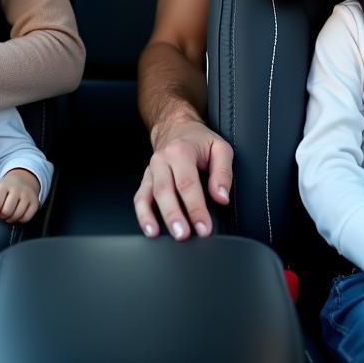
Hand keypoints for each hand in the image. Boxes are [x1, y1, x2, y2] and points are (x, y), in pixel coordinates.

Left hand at [0, 169, 39, 222]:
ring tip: (8, 214)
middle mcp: (17, 189)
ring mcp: (27, 195)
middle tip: (1, 213)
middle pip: (7, 211)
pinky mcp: (35, 202)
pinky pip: (26, 218)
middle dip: (2, 216)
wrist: (22, 179)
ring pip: (17, 216)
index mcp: (3, 185)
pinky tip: (18, 214)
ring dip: (10, 219)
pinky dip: (20, 220)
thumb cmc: (4, 189)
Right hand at [133, 116, 232, 240]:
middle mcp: (162, 160)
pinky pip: (140, 198)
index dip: (195, 208)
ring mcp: (152, 170)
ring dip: (152, 217)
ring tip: (159, 235)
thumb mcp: (220, 148)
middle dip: (173, 215)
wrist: (175, 127)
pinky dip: (142, 214)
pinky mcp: (147, 179)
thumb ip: (223, 172)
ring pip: (149, 195)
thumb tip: (221, 197)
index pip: (187, 183)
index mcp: (181, 151)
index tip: (203, 227)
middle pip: (165, 191)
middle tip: (183, 235)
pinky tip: (149, 229)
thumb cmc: (199, 140)